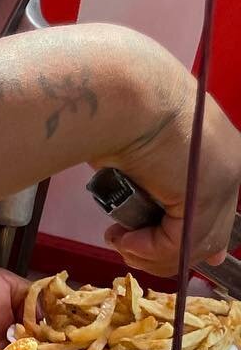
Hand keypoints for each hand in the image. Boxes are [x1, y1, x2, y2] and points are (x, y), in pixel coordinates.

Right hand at [100, 33, 240, 273]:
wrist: (124, 95)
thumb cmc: (123, 111)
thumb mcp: (143, 151)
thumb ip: (154, 187)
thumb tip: (140, 225)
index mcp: (222, 151)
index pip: (218, 212)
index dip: (193, 244)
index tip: (166, 254)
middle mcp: (230, 167)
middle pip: (206, 238)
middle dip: (160, 252)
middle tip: (124, 242)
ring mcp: (223, 183)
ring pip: (190, 248)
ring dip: (146, 252)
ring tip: (118, 238)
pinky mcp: (204, 197)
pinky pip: (174, 245)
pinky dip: (143, 247)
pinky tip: (122, 235)